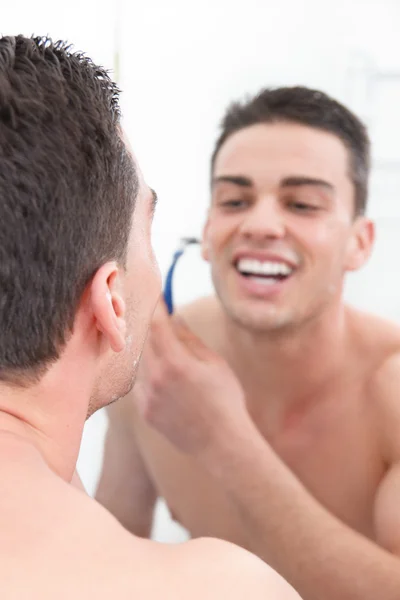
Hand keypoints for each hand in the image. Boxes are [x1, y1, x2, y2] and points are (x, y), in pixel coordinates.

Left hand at [134, 300, 253, 457]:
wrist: (221, 443)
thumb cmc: (226, 399)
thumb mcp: (215, 363)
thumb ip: (190, 339)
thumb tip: (174, 318)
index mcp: (175, 363)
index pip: (156, 324)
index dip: (154, 306)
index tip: (153, 293)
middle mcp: (155, 379)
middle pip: (143, 342)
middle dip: (149, 328)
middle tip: (157, 317)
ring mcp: (147, 397)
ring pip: (140, 363)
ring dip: (150, 353)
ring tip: (171, 355)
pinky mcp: (145, 411)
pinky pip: (142, 384)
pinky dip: (151, 375)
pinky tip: (171, 382)